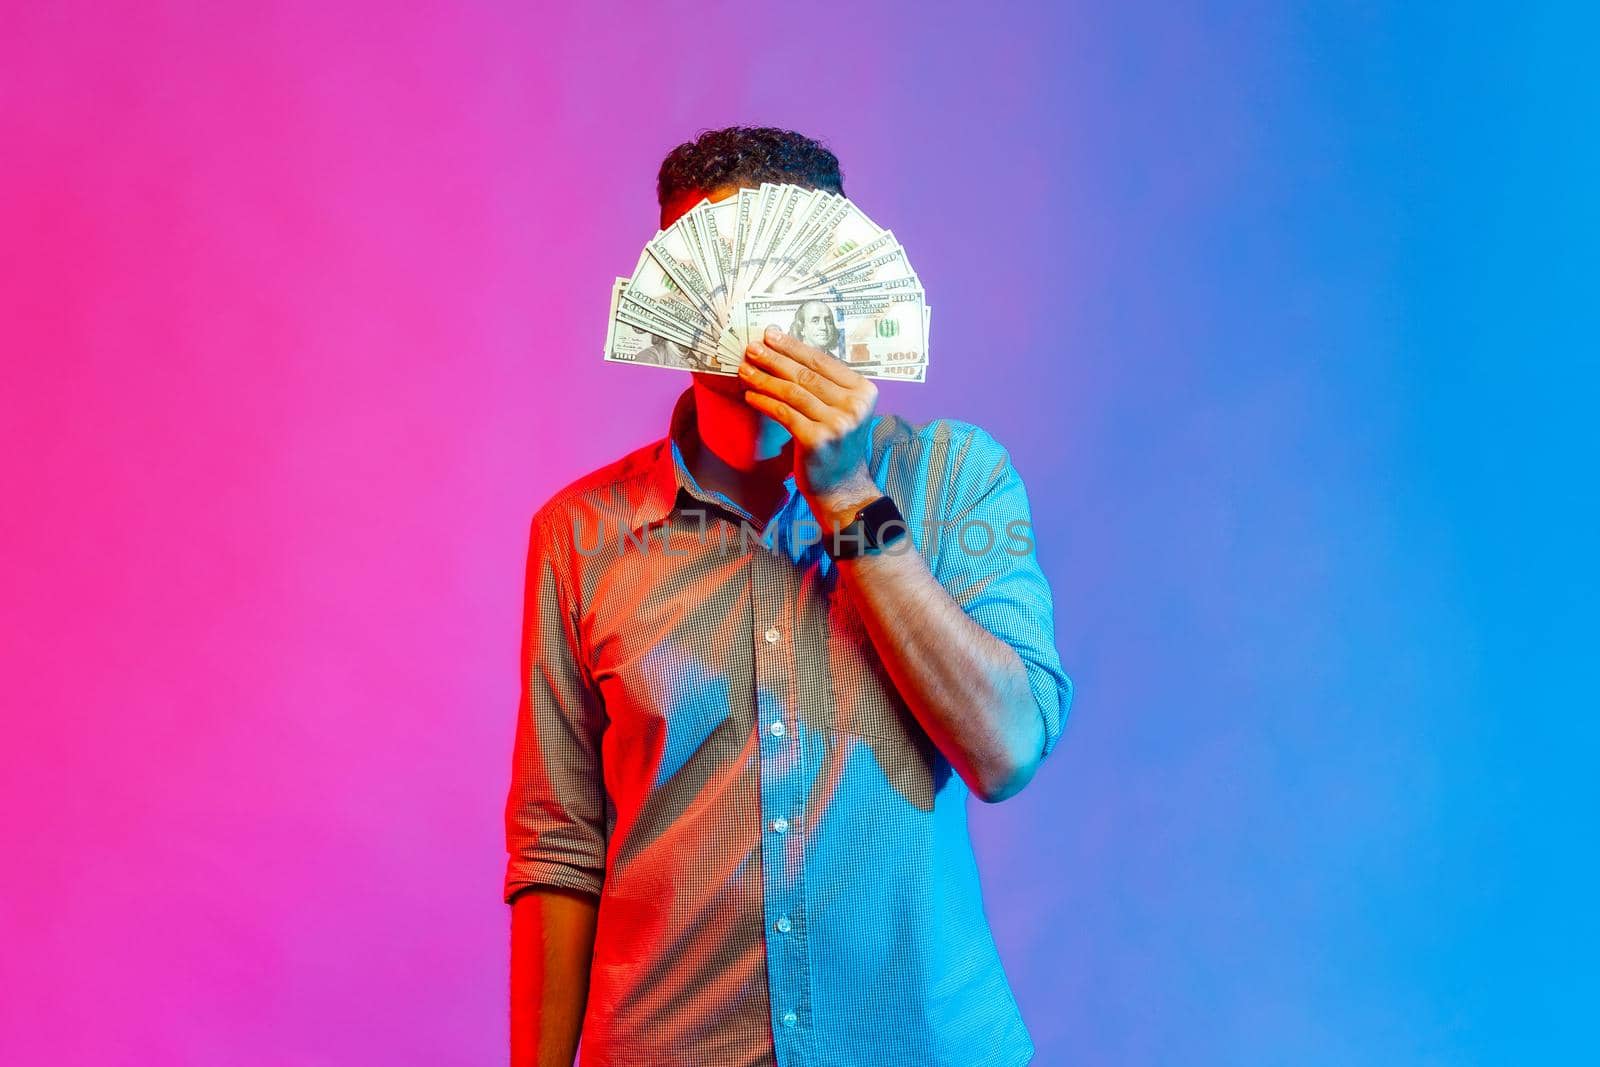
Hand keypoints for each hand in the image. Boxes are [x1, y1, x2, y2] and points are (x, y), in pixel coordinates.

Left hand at [739, 324, 881, 530]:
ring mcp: (836, 424)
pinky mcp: (816, 440)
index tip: (771, 335)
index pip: (823, 361)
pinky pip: (784, 413)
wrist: (842, 488)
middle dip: (774, 358)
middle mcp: (853, 406)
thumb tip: (786, 353)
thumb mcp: (841, 410)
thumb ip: (825, 385)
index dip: (794, 346)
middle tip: (752, 347)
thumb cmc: (836, 445)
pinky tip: (751, 395)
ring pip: (792, 392)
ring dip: (764, 379)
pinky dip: (764, 402)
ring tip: (744, 369)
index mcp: (863, 391)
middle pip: (805, 374)